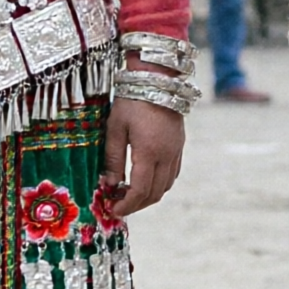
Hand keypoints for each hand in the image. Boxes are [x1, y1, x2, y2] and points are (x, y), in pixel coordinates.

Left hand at [100, 98, 183, 217]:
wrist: (158, 78)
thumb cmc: (131, 100)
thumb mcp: (115, 127)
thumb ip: (112, 158)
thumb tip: (108, 184)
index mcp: (149, 152)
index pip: (140, 191)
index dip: (127, 205)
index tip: (113, 210)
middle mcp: (167, 155)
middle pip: (155, 193)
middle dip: (137, 204)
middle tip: (118, 205)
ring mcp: (176, 151)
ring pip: (166, 186)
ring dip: (149, 196)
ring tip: (129, 194)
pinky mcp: (179, 145)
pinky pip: (172, 174)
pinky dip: (159, 184)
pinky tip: (145, 180)